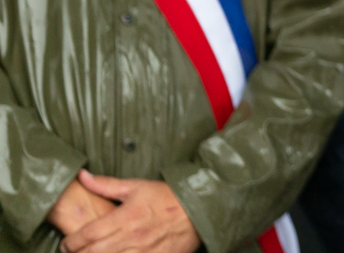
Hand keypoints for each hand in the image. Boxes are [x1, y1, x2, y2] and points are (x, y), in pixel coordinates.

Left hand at [59, 170, 199, 252]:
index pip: (86, 235)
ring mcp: (142, 252)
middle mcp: (130, 237)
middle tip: (74, 251)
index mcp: (124, 217)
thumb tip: (83, 176)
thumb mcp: (137, 186)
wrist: (199, 209)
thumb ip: (106, 185)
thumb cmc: (167, 197)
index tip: (67, 242)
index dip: (70, 242)